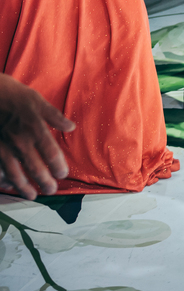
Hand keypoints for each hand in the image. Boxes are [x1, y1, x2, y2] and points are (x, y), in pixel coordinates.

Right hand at [0, 74, 75, 199]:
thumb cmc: (13, 94)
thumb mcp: (37, 100)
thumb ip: (54, 116)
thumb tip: (71, 127)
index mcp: (35, 129)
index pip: (52, 154)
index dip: (58, 167)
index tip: (63, 174)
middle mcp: (20, 142)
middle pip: (35, 168)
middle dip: (45, 182)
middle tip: (51, 190)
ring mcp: (3, 147)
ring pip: (15, 173)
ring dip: (24, 186)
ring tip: (31, 195)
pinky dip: (4, 179)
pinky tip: (8, 185)